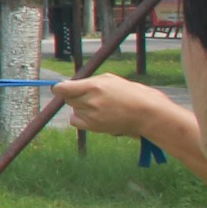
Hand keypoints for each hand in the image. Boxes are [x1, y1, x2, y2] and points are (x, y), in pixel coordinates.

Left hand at [54, 73, 171, 139]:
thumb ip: (87, 82)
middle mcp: (91, 101)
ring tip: (99, 105)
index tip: (60, 88)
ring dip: (81, 106)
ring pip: (73, 109)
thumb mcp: (110, 80)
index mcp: (95, 86)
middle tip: (90, 95)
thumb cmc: (130, 93)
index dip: (59, 88)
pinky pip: (75, 121)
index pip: (62, 89)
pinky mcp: (94, 127)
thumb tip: (65, 85)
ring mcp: (92, 116)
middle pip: (67, 99)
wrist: (147, 114)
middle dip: (74, 96)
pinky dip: (80, 117)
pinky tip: (93, 114)